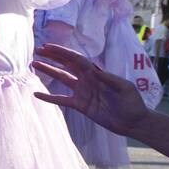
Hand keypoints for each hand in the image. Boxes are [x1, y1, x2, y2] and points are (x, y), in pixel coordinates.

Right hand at [32, 43, 148, 136]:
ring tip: (34, 64)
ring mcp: (82, 92)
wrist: (133, 122)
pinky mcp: (80, 106)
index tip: (48, 47)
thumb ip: (110, 79)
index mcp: (97, 73)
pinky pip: (62, 100)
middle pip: (66, 65)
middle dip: (52, 57)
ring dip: (49, 71)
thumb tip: (94, 70)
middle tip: (38, 51)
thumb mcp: (125, 88)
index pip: (76, 59)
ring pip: (61, 79)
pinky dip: (49, 97)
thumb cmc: (132, 103)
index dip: (62, 52)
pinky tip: (37, 94)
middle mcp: (87, 80)